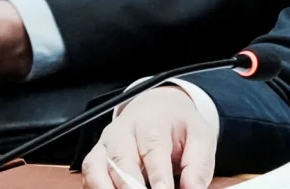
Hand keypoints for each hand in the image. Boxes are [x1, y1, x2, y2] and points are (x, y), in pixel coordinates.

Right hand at [82, 87, 217, 188]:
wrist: (157, 108)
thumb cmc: (178, 127)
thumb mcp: (200, 137)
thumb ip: (198, 164)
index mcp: (152, 122)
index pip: (153, 148)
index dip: (157, 174)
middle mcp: (123, 131)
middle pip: (122, 161)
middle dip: (132, 186)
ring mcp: (105, 144)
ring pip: (98, 169)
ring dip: (110, 188)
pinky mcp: (95, 157)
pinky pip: (89, 175)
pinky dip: (98, 187)